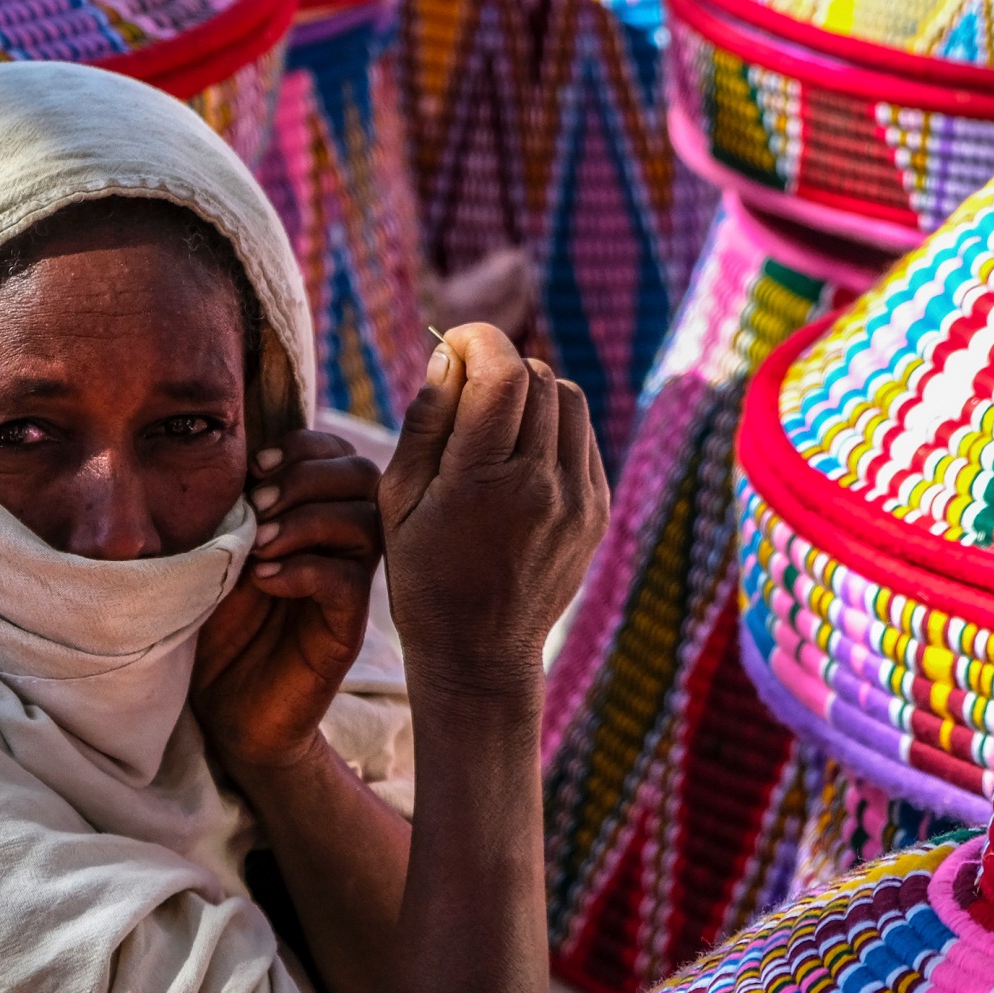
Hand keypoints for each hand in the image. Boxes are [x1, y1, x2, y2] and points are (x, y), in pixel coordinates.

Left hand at [192, 429, 381, 773]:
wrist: (222, 708)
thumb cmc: (214, 625)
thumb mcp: (214, 552)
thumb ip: (231, 507)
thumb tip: (228, 454)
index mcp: (312, 516)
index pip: (338, 454)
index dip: (303, 445)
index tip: (255, 467)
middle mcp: (339, 546)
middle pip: (364, 477)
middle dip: (308, 475)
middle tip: (257, 504)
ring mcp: (346, 587)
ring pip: (367, 523)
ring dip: (307, 520)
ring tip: (259, 544)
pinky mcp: (343, 631)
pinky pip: (349, 582)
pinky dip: (305, 569)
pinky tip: (264, 580)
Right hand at [382, 326, 607, 701]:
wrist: (478, 652)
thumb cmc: (422, 575)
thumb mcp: (398, 500)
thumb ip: (424, 422)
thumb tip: (447, 356)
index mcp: (482, 480)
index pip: (502, 372)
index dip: (477, 340)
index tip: (451, 344)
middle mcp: (541, 484)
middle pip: (536, 377)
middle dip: (497, 366)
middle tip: (464, 387)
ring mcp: (578, 499)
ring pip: (567, 399)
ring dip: (530, 392)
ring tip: (493, 421)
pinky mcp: (596, 511)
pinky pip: (582, 438)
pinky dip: (552, 428)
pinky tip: (519, 455)